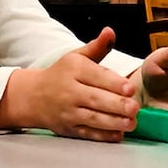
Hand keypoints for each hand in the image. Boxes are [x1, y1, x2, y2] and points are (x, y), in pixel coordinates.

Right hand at [0, 27, 137, 141]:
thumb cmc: (60, 74)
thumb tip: (110, 32)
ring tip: (131, 123)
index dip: (114, 83)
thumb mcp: (76, 56)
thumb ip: (97, 47)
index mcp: (74, 70)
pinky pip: (86, 134)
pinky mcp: (68, 129)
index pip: (96, 76)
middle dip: (116, 105)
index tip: (130, 89)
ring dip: (113, 122)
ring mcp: (68, 112)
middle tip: (134, 108)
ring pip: (92, 118)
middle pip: (95, 99)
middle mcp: (69, 91)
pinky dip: (102, 136)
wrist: (33, 96)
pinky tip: (118, 135)